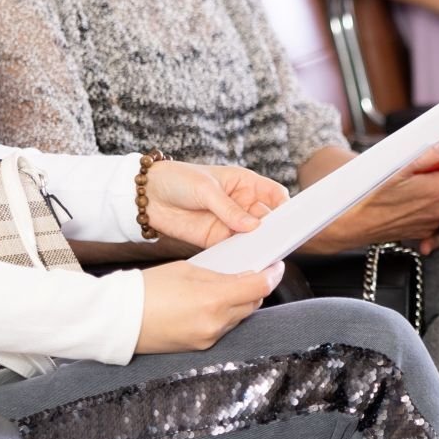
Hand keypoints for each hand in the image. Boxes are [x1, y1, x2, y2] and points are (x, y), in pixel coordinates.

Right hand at [134, 261, 280, 353]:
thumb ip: (220, 274)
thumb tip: (243, 275)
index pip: (258, 288)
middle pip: (252, 304)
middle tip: (251, 273)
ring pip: (239, 317)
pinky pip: (223, 329)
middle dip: (255, 288)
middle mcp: (215, 323)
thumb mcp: (187, 270)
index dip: (272, 275)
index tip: (277, 267)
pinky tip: (211, 304)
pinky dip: (224, 315)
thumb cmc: (146, 289)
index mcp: (213, 300)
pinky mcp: (200, 347)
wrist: (117, 319)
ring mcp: (208, 338)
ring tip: (225, 287)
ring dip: (240, 303)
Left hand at [141, 161, 286, 248]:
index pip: (274, 195)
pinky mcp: (216, 239)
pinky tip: (244, 258)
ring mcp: (230, 223)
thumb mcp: (206, 189)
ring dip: (258, 244)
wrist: (146, 196)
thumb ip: (229, 209)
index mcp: (245, 183)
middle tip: (279, 240)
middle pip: (268, 219)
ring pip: (253, 236)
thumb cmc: (178, 179)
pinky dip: (240, 254)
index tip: (291, 218)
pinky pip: (234, 248)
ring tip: (264, 252)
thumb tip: (253, 225)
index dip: (285, 205)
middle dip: (275, 229)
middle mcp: (242, 204)